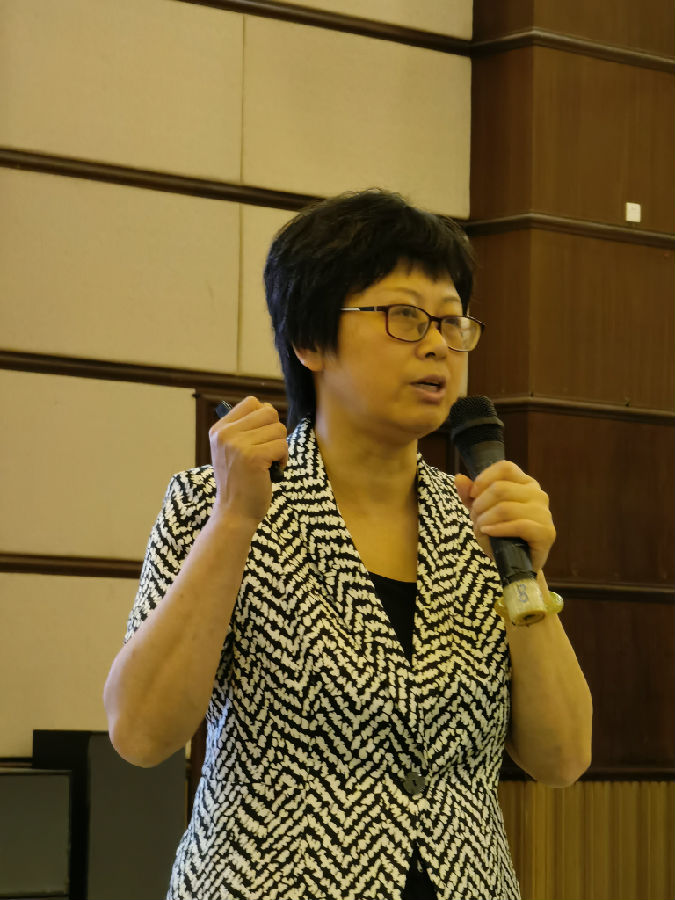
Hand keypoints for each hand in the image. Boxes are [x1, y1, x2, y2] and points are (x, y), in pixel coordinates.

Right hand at [208, 396, 287, 526]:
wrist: (234, 512)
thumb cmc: (239, 482)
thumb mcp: (230, 450)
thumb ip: (243, 429)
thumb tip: (268, 408)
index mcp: (219, 429)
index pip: (251, 402)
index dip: (264, 418)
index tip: (262, 437)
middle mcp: (225, 434)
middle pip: (268, 412)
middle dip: (275, 432)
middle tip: (269, 451)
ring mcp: (238, 445)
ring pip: (278, 429)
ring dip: (280, 447)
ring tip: (269, 462)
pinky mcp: (253, 457)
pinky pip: (282, 445)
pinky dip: (283, 459)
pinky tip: (273, 470)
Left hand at [454, 461, 555, 573]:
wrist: (516, 564)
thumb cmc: (500, 534)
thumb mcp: (481, 512)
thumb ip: (470, 495)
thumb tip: (459, 478)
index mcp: (525, 483)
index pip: (505, 467)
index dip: (484, 479)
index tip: (473, 495)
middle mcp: (538, 494)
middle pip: (501, 488)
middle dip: (480, 504)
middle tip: (475, 517)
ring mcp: (544, 513)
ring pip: (505, 508)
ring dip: (486, 519)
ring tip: (481, 528)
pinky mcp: (546, 532)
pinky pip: (518, 525)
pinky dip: (498, 529)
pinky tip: (489, 533)